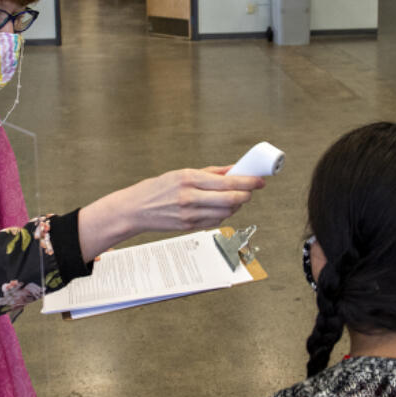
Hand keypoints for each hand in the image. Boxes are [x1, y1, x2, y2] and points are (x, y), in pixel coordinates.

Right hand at [78, 166, 264, 260]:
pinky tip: (223, 207)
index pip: (227, 181)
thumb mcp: (182, 173)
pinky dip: (225, 214)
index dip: (248, 181)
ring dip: (237, 205)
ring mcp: (190, 215)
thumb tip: (234, 169)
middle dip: (247, 195)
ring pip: (226, 212)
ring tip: (237, 197)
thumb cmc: (158, 188)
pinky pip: (215, 221)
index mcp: (189, 179)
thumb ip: (211, 172)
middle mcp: (190, 197)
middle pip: (231, 199)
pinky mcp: (190, 227)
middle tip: (252, 189)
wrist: (136, 209)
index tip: (259, 180)